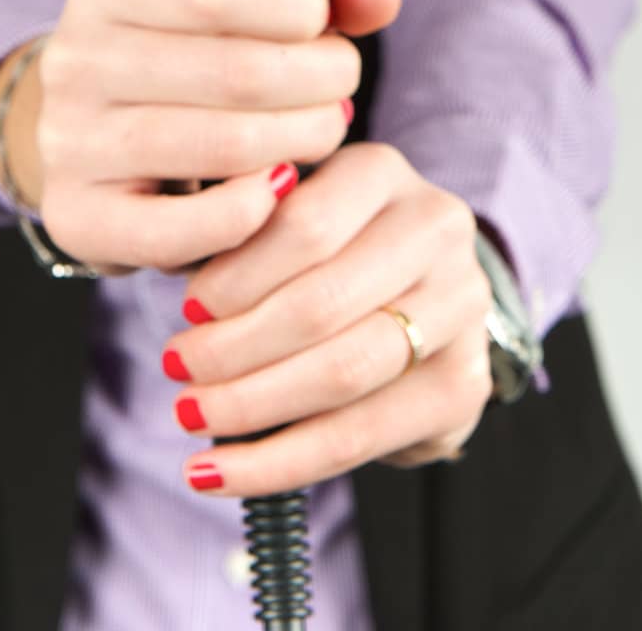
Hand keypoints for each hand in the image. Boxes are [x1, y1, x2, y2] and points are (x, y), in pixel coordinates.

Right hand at [29, 0, 400, 276]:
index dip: (299, 9)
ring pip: (227, 146)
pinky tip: (278, 186)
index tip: (323, 24)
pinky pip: (183, 229)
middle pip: (238, 72)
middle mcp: (75, 59)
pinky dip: (252, 211)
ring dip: (304, 139)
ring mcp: (70, 142)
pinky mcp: (78, 217)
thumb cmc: (184, 50)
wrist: (88, 128)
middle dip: (321, 79)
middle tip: (341, 87)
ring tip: (321, 128)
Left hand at [162, 144, 493, 496]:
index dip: (236, 274)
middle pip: (322, 302)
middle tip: (176, 366)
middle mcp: (436, 230)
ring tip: (191, 415)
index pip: (305, 225)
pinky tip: (223, 469)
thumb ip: (239, 231)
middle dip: (234, 346)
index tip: (186, 307)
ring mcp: (462, 307)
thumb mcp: (285, 211)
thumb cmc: (328, 248)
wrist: (419, 290)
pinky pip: (362, 435)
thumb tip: (180, 281)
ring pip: (344, 370)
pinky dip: (280, 462)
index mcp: (381, 172)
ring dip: (252, 404)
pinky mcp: (465, 385)